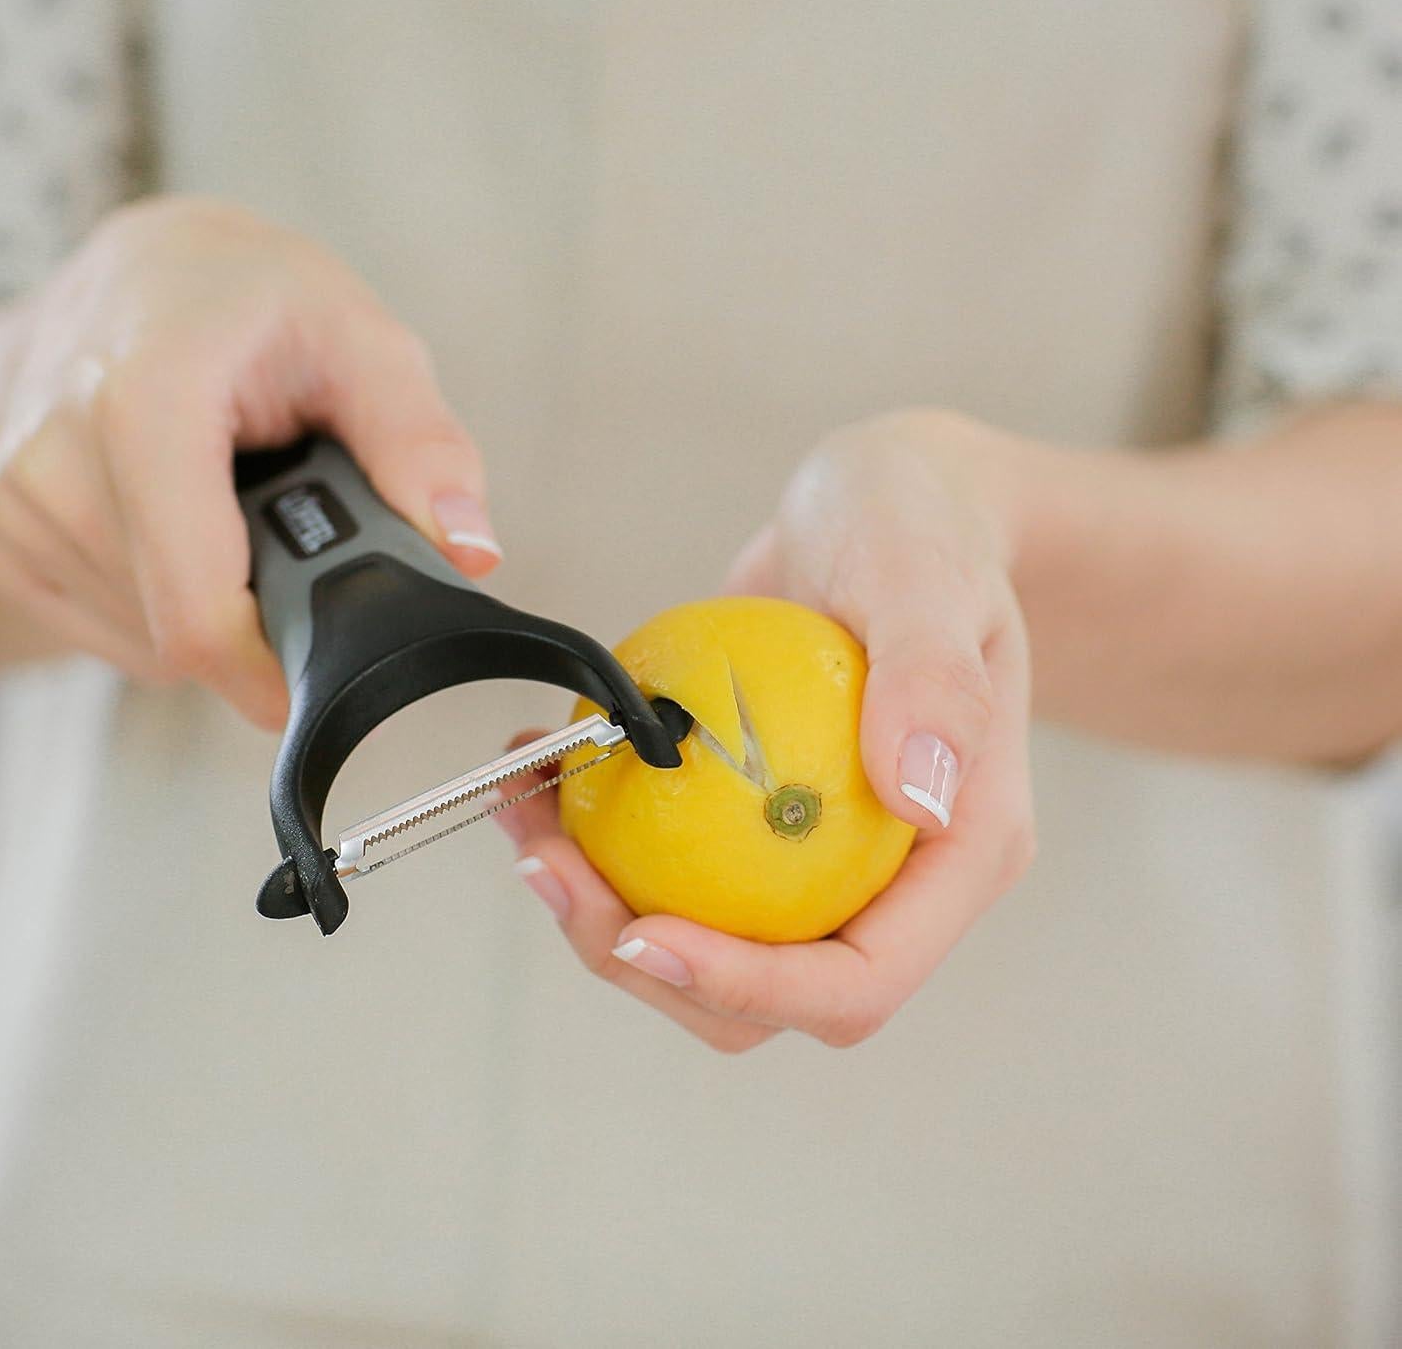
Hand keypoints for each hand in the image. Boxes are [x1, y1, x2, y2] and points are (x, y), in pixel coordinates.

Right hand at [0, 195, 497, 727]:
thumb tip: (467, 549)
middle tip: (296, 529)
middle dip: (264, 611)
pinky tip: (189, 527)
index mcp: (142, 401)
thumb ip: (422, 446)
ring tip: (236, 507)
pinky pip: (114, 638)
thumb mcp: (365, 342)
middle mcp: (52, 458)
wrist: (142, 278)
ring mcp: (13, 506)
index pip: (197, 610)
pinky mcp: (0, 543)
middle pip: (180, 634)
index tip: (333, 663)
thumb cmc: (253, 301)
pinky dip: (169, 606)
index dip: (276, 666)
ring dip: (220, 603)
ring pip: (150, 645)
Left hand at [498, 410, 1034, 1051]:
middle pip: (768, 993)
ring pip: (708, 941)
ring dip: (602, 910)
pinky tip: (546, 776)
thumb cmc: (922, 524)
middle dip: (647, 962)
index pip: (861, 978)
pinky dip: (600, 845)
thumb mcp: (926, 575)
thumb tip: (923, 797)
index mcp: (961, 849)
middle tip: (550, 867)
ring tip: (528, 820)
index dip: (752, 987)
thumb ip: (934, 677)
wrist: (884, 497)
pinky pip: (678, 867)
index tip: (644, 935)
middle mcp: (895, 873)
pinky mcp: (758, 820)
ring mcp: (825, 851)